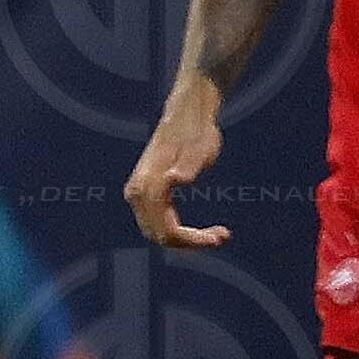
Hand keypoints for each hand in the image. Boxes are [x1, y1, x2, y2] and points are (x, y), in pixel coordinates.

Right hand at [125, 81, 229, 248]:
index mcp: (149, 185)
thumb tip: (174, 180)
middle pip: (158, 235)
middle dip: (190, 242)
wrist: (185, 116)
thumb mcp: (200, 150)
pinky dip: (180, 231)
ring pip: (157, 232)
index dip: (192, 240)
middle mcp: (136, 192)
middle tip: (222, 235)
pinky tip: (204, 230)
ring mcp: (137, 193)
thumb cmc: (197, 132)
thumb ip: (187, 166)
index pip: (166, 229)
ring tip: (218, 233)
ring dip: (186, 239)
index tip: (220, 238)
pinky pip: (158, 223)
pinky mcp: (145, 193)